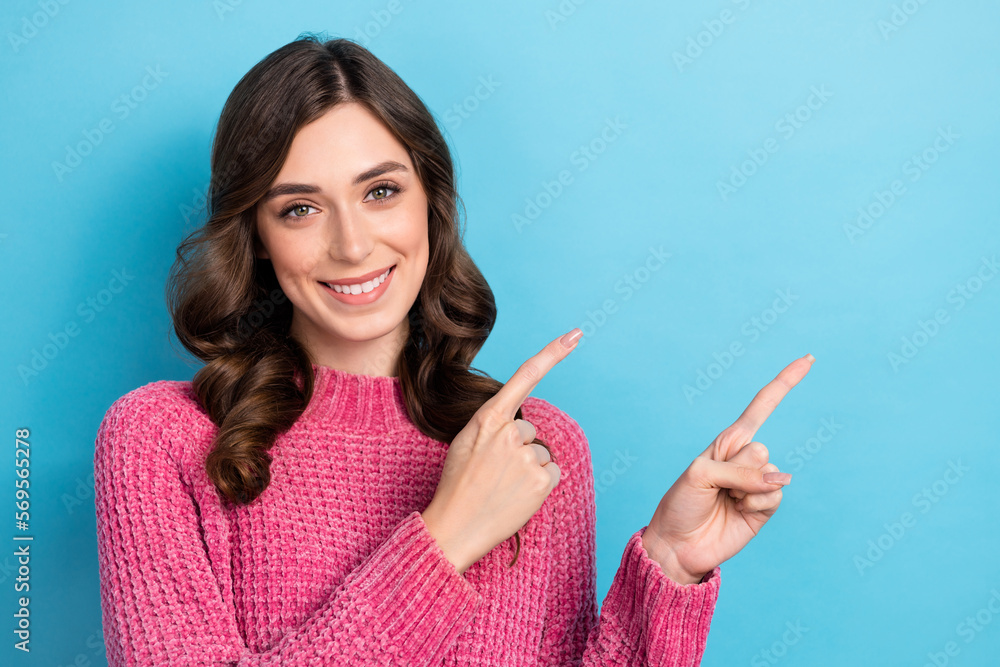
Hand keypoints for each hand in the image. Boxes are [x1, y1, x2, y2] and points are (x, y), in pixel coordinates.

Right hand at [421, 328, 581, 574]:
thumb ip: (494, 427)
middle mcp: (509, 432)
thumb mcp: (467, 443)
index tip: (575, 335)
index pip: (524, 377)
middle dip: (519, 449)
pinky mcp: (541, 480)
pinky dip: (540, 485)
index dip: (552, 353)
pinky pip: (553, 473)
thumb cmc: (457, 486)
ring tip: (502, 487)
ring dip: (528, 470)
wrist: (454, 527)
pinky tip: (518, 496)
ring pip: (541, 454)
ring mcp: (526, 456)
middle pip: (531, 431)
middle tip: (494, 473)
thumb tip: (524, 429)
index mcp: (487, 418)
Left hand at [641, 354, 814, 583]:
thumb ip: (740, 471)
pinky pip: (774, 494)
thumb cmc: (682, 503)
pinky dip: (755, 502)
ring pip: (770, 473)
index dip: (785, 382)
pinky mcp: (765, 507)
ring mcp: (758, 483)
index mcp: (729, 441)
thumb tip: (780, 480)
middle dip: (738, 468)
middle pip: (761, 448)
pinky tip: (738, 510)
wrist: (679, 543)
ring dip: (744, 488)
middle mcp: (746, 459)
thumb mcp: (701, 474)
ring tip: (724, 500)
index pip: (762, 406)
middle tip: (716, 485)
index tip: (809, 359)